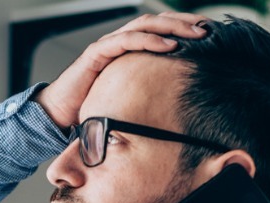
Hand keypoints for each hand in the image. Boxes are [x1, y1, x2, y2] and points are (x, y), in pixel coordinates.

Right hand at [34, 12, 207, 127]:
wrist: (60, 113)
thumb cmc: (92, 106)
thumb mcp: (128, 97)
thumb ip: (147, 93)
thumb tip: (178, 103)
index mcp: (128, 50)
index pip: (160, 30)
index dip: (183, 28)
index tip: (210, 33)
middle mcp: (119, 42)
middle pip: (156, 22)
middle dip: (183, 22)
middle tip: (209, 28)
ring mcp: (108, 45)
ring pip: (144, 25)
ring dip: (172, 27)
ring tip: (195, 33)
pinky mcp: (97, 53)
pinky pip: (126, 40)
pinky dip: (149, 40)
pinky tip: (169, 45)